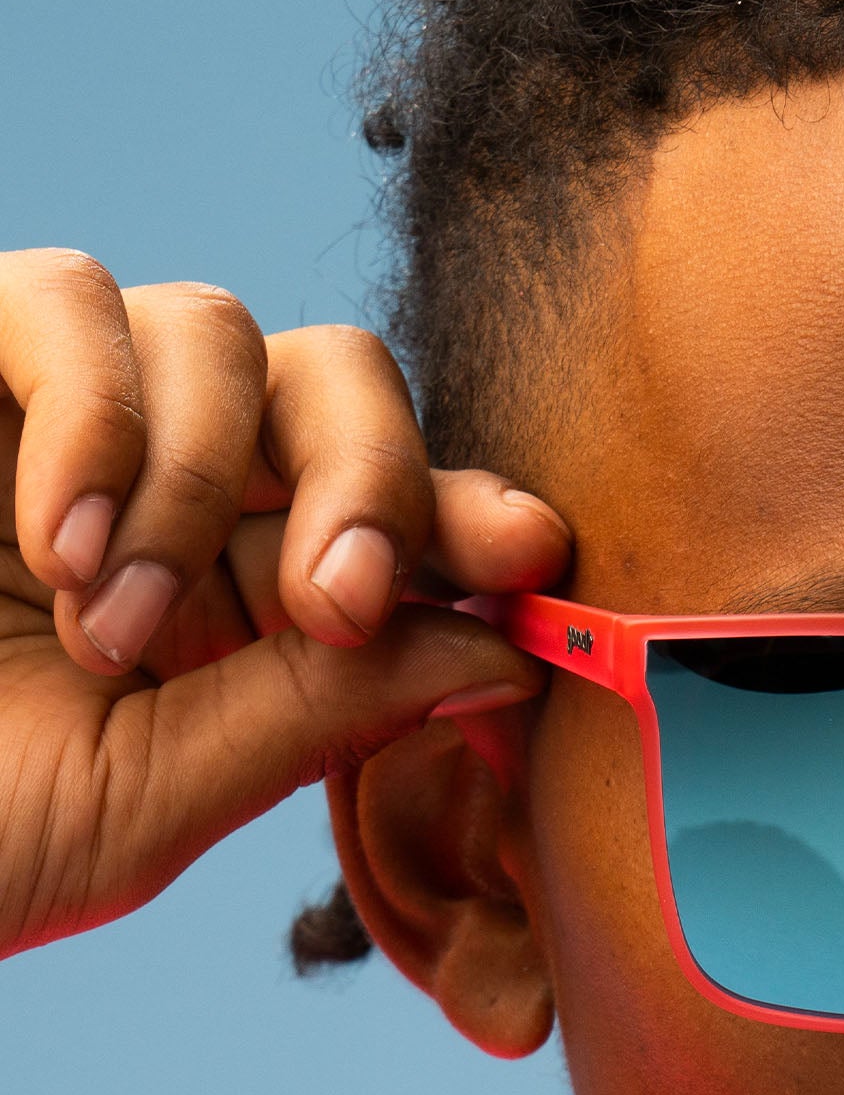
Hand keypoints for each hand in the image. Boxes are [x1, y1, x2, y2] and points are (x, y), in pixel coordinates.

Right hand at [0, 250, 566, 961]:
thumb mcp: (157, 793)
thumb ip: (320, 714)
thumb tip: (508, 651)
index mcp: (246, 593)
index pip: (396, 513)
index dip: (472, 515)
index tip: (532, 556)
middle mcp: (179, 485)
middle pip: (340, 380)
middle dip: (372, 477)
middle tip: (335, 600)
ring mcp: (68, 414)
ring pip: (218, 328)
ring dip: (203, 479)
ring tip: (116, 626)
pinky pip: (68, 302)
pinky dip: (96, 418)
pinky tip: (61, 549)